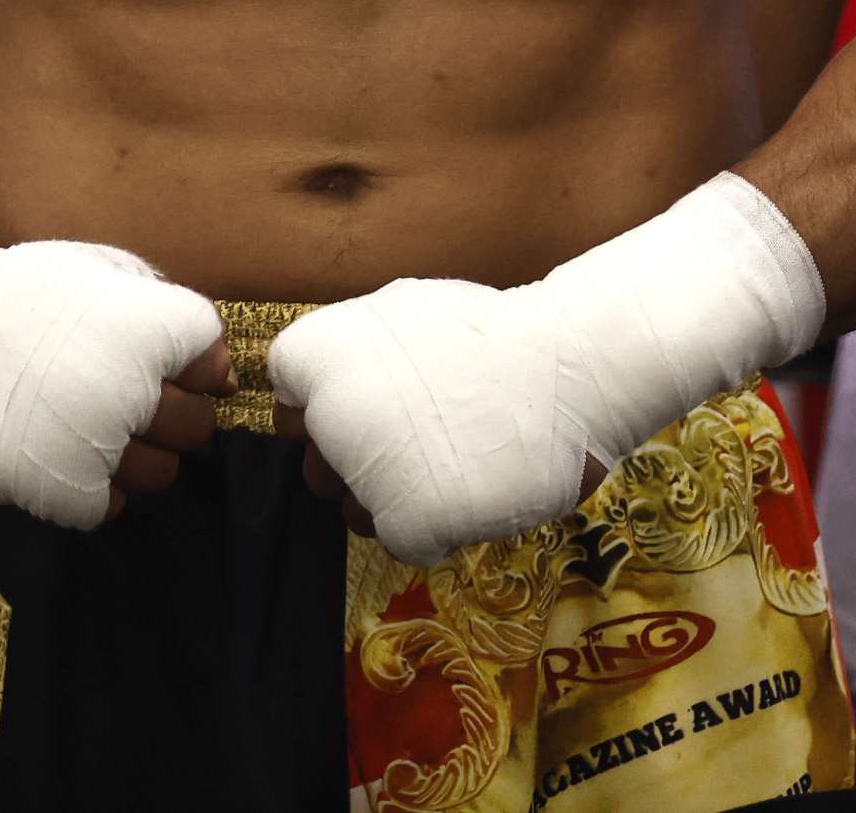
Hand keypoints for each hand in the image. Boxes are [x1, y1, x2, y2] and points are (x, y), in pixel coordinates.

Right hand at [0, 143, 229, 529]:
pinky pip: (108, 507)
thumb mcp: (100, 269)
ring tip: (89, 427)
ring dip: (136, 455)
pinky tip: (63, 453)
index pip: (213, 362)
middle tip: (121, 396)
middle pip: (199, 426)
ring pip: (161, 475)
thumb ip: (166, 310)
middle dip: (171, 412)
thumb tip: (221, 375)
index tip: (147, 352)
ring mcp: (100, 446)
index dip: (187, 360)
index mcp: (153, 328)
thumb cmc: (20, 293)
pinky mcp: (63, 490)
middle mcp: (137, 390)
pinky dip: (92, 488)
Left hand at [267, 172, 825, 564]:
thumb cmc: (490, 336)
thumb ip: (350, 357)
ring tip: (453, 465)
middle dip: (359, 463)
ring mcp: (363, 473)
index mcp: (313, 356)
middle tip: (422, 442)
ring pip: (353, 511)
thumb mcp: (399, 315)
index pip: (287, 406)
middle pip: (316, 466)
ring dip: (393, 500)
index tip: (379, 404)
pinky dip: (435, 527)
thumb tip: (318, 394)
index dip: (330, 412)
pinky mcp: (406, 523)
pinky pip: (402, 540)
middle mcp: (324, 416)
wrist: (568, 367)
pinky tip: (472, 489)